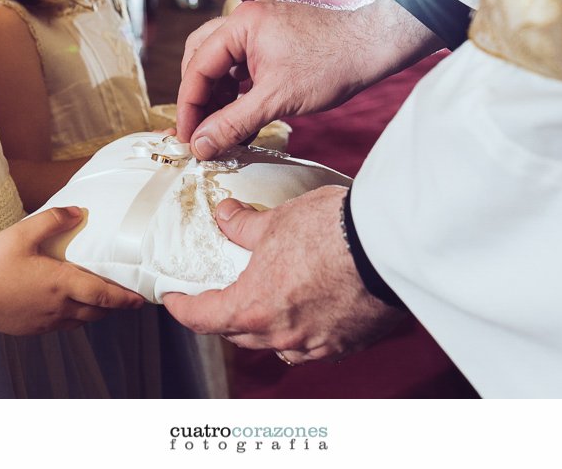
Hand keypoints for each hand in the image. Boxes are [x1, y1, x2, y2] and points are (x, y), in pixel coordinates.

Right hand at [0, 207, 143, 335]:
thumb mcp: (21, 233)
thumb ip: (52, 220)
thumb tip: (78, 212)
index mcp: (61, 283)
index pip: (103, 295)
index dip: (125, 298)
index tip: (140, 299)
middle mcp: (59, 306)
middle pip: (98, 311)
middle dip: (114, 305)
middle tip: (127, 297)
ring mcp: (47, 320)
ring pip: (82, 320)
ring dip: (96, 311)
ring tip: (103, 299)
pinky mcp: (35, 328)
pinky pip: (65, 325)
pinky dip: (76, 317)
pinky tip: (70, 305)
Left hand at [163, 186, 405, 363]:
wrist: (388, 246)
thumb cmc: (330, 232)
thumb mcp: (275, 221)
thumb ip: (243, 225)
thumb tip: (226, 215)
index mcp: (253, 308)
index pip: (203, 319)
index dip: (182, 308)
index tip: (173, 300)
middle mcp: (282, 336)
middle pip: (239, 335)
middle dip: (225, 317)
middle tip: (221, 296)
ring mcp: (318, 345)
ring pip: (279, 345)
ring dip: (267, 329)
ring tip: (269, 305)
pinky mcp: (348, 343)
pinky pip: (316, 346)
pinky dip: (305, 330)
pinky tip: (312, 310)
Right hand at [176, 0, 439, 159]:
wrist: (374, 48)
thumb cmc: (332, 63)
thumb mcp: (276, 100)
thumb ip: (233, 123)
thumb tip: (202, 144)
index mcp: (241, 24)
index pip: (198, 66)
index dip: (189, 105)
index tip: (187, 136)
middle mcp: (246, 21)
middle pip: (202, 59)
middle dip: (199, 98)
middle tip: (198, 130)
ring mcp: (261, 30)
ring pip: (223, 65)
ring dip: (219, 97)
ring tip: (221, 130)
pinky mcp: (274, 43)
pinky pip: (244, 68)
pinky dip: (239, 93)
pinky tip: (242, 119)